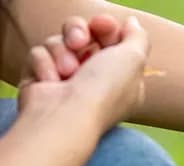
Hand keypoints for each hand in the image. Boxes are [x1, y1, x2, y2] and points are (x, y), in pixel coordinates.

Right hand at [17, 14, 150, 135]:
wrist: (65, 117)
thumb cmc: (103, 91)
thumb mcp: (134, 59)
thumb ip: (138, 38)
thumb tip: (133, 24)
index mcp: (121, 79)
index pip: (110, 41)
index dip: (105, 28)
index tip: (103, 25)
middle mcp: (95, 80)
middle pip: (81, 35)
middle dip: (78, 32)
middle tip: (79, 42)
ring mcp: (67, 81)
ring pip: (57, 42)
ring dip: (61, 52)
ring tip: (67, 72)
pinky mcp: (42, 81)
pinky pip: (39, 55)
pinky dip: (44, 65)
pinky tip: (50, 82)